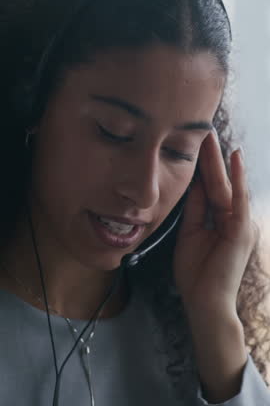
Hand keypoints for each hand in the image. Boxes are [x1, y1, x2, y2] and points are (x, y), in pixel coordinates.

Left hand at [173, 130, 256, 321]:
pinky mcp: (241, 229)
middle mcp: (233, 217)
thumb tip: (192, 184)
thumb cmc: (196, 273)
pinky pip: (237, 198)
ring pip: (226, 185)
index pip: (210, 187)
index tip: (193, 144)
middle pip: (217, 181)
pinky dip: (237, 178)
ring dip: (217, 159)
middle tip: (202, 130)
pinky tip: (234, 157)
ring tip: (210, 135)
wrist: (205, 302)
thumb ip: (195, 209)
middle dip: (208, 156)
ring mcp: (239, 222)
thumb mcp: (191, 234)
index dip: (202, 166)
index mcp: (221, 219)